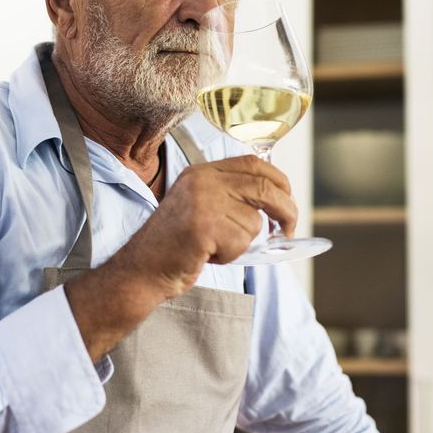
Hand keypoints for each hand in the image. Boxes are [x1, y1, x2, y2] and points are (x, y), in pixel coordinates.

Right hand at [64, 155, 295, 359]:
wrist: (143, 268)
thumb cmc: (175, 244)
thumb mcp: (200, 206)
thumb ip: (230, 194)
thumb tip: (276, 199)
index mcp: (202, 172)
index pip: (253, 163)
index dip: (278, 180)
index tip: (287, 199)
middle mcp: (202, 181)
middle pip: (264, 187)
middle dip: (286, 210)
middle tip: (289, 229)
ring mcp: (202, 202)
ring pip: (254, 221)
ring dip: (242, 242)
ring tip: (213, 245)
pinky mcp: (203, 226)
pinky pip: (241, 241)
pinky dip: (231, 255)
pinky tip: (207, 254)